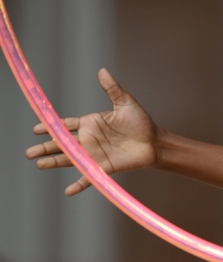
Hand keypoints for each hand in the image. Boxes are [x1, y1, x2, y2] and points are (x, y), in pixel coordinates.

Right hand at [25, 69, 157, 195]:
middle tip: (29, 152)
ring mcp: (95, 154)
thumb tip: (102, 71)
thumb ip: (112, 89)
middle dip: (45, 147)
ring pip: (70, 159)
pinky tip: (69, 191)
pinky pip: (89, 176)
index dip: (50, 126)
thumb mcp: (126, 103)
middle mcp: (89, 140)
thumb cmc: (141, 122)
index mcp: (91, 123)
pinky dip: (80, 184)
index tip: (36, 129)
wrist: (155, 142)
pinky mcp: (104, 167)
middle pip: (62, 144)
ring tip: (39, 165)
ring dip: (55, 162)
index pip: (65, 125)